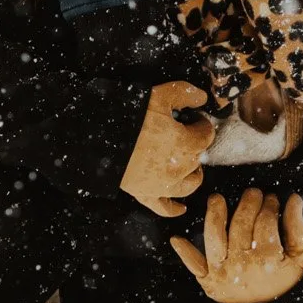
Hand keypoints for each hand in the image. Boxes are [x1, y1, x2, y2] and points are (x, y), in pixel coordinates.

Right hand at [120, 81, 214, 215]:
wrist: (97, 140)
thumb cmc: (130, 117)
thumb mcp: (159, 95)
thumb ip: (185, 93)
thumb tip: (202, 98)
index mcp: (187, 143)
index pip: (206, 134)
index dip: (202, 124)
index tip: (194, 118)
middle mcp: (180, 168)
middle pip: (199, 157)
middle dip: (196, 144)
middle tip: (185, 133)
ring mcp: (164, 185)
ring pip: (190, 184)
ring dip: (193, 174)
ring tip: (190, 164)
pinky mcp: (146, 194)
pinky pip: (164, 207)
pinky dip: (174, 208)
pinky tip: (181, 208)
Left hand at [170, 189, 302, 302]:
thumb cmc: (286, 282)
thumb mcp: (300, 258)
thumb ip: (297, 228)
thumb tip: (294, 199)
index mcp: (267, 258)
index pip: (266, 222)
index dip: (270, 206)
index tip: (273, 198)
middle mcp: (242, 264)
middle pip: (241, 224)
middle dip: (248, 204)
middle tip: (253, 193)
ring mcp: (223, 272)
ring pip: (215, 236)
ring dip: (215, 215)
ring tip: (217, 199)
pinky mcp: (209, 281)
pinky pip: (194, 265)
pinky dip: (185, 253)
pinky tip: (176, 239)